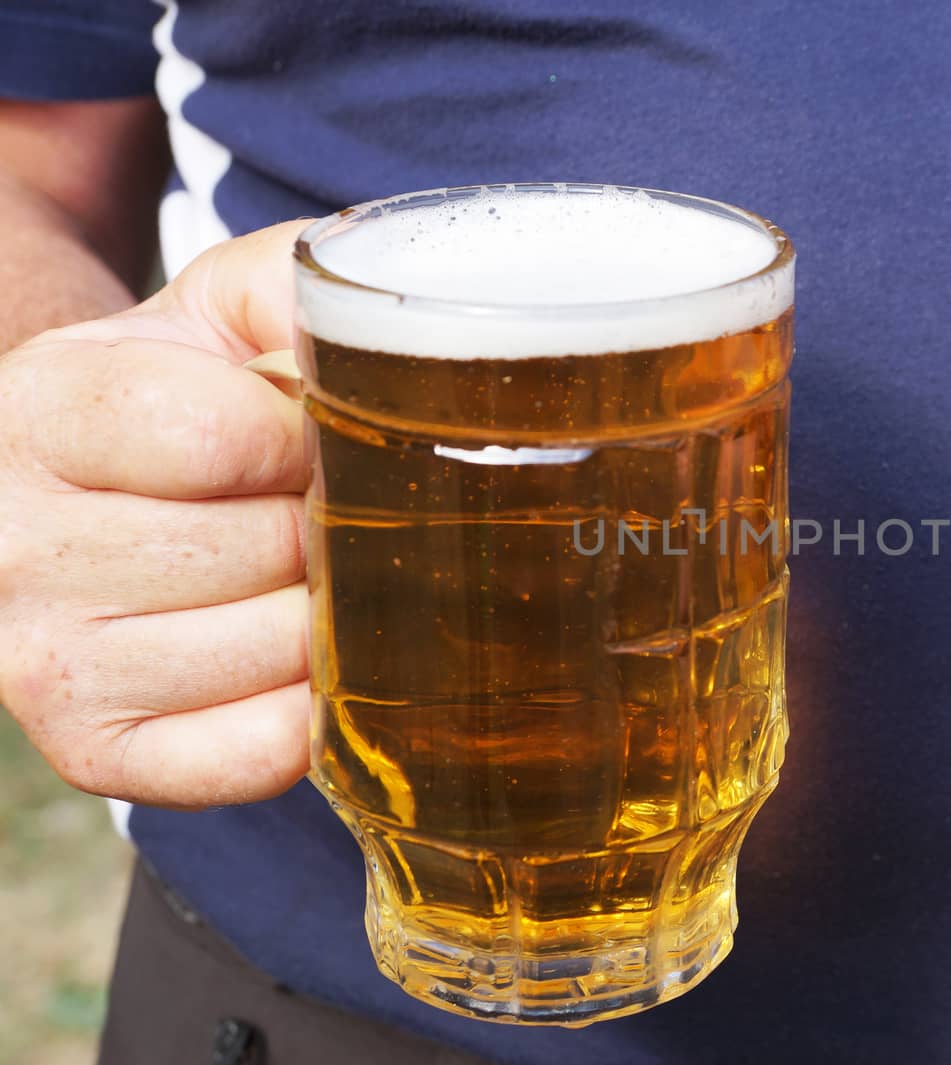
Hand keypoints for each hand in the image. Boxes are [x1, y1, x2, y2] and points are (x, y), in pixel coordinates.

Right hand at [0, 222, 311, 807]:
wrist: (99, 491)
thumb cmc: (183, 394)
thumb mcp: (220, 307)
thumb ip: (295, 290)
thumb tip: (384, 343)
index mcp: (35, 412)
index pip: (224, 439)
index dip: (305, 436)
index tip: (308, 432)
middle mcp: (10, 547)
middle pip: (265, 548)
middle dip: (331, 522)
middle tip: (328, 506)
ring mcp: (43, 664)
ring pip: (278, 649)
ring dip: (338, 610)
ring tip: (315, 570)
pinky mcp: (97, 752)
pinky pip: (256, 751)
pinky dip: (318, 708)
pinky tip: (311, 657)